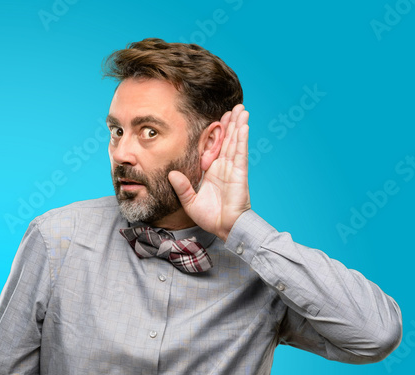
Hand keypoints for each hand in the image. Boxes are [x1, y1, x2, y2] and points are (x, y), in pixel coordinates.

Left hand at [168, 104, 250, 240]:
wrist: (224, 228)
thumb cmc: (209, 216)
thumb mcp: (189, 201)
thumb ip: (181, 187)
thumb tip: (171, 174)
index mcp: (211, 171)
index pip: (213, 146)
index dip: (215, 132)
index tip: (215, 118)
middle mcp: (223, 167)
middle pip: (227, 139)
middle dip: (230, 123)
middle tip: (233, 106)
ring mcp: (232, 168)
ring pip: (235, 142)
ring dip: (238, 125)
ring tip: (241, 108)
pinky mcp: (239, 173)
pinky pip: (240, 153)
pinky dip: (241, 139)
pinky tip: (243, 126)